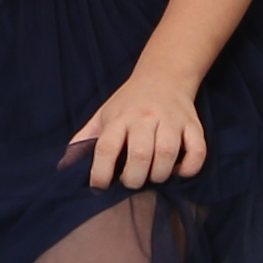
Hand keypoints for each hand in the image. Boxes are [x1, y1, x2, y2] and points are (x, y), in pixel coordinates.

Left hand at [69, 69, 209, 191]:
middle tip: (131, 182)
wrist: (164, 75)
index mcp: (119, 117)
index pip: (107, 147)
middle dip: (134, 178)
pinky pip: (197, 151)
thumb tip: (65, 165)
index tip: (99, 187)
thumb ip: (85, 139)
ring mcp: (171, 121)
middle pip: (140, 154)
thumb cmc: (129, 102)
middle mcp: (145, 117)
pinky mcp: (193, 125)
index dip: (101, 172)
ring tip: (152, 177)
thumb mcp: (103, 114)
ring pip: (168, 154)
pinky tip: (178, 171)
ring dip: (160, 175)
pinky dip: (189, 168)